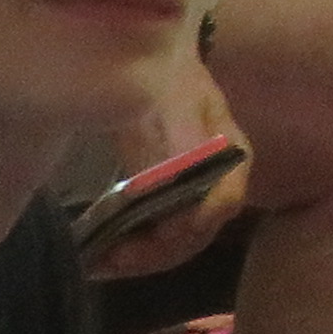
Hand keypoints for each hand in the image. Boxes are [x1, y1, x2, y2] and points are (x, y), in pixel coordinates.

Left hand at [77, 57, 254, 281]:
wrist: (153, 71)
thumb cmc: (169, 79)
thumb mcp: (176, 98)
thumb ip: (184, 135)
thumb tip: (189, 175)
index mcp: (232, 157)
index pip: (224, 201)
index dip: (194, 222)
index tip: (160, 231)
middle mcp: (221, 185)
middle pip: (197, 232)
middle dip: (156, 251)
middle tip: (114, 257)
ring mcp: (196, 199)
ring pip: (176, 244)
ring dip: (140, 258)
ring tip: (100, 262)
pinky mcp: (170, 206)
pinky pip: (157, 239)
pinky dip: (131, 251)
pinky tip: (101, 256)